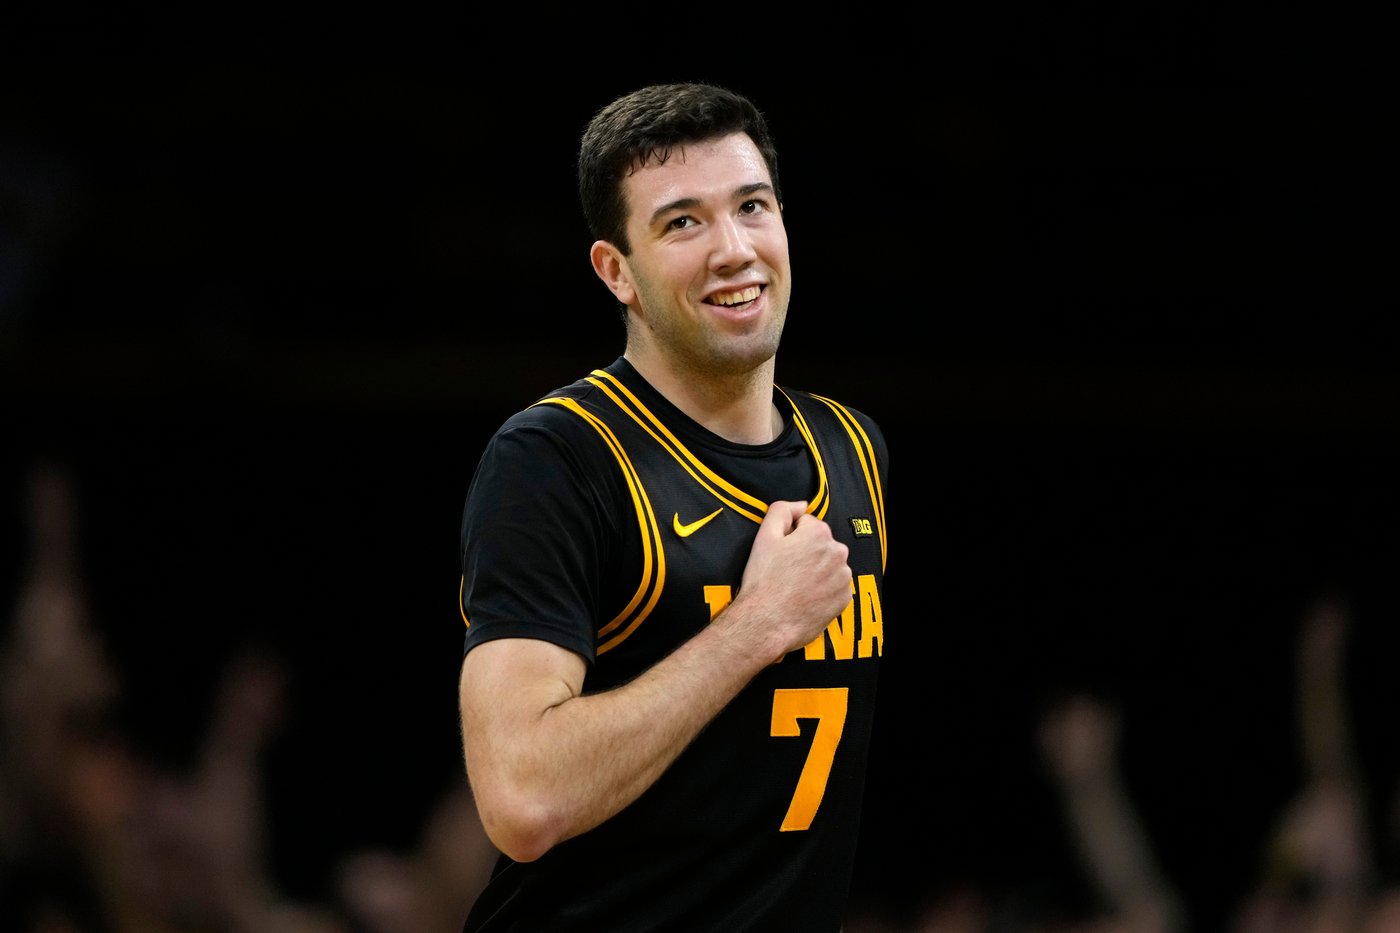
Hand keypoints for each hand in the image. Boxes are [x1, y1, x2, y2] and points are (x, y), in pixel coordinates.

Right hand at [734, 500, 851, 659]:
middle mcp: (837, 553)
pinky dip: (823, 590)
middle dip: (807, 553)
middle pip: (821, 545)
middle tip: (786, 570)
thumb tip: (802, 505)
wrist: (767, 622)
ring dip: (817, 571)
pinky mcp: (844, 599)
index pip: (808, 525)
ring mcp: (843, 578)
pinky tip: (806, 597)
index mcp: (819, 534)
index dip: (791, 537)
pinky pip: (835, 587)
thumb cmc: (764, 581)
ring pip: (829, 566)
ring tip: (795, 585)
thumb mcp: (764, 536)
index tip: (781, 553)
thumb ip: (783, 510)